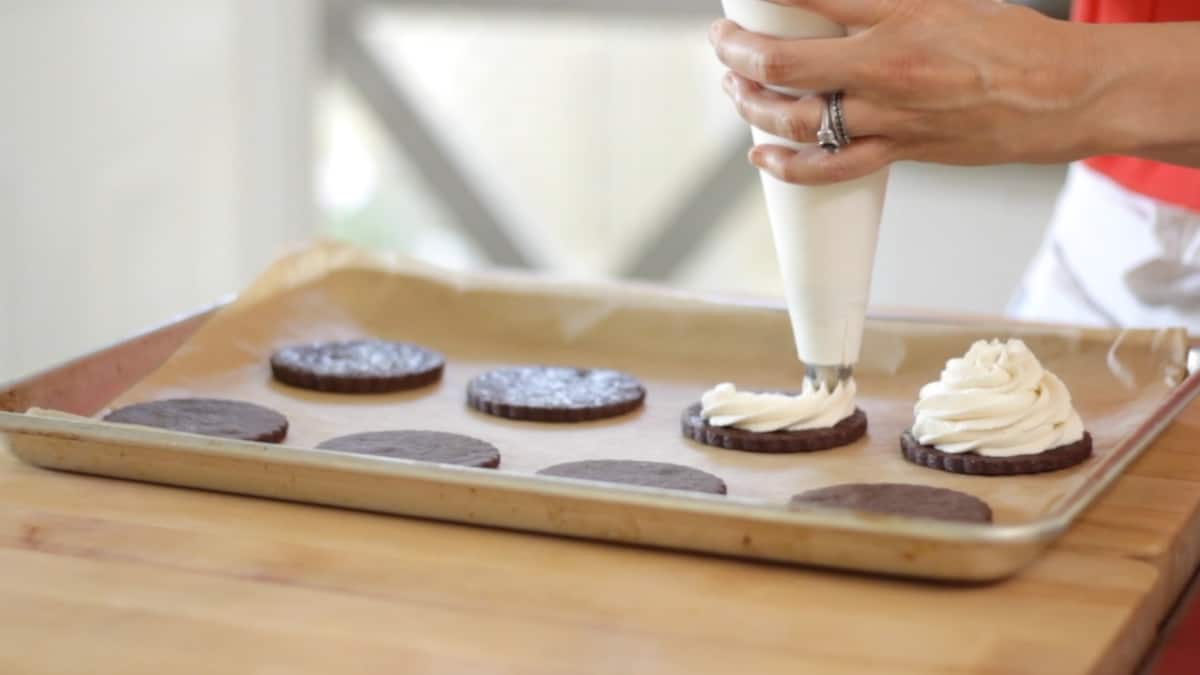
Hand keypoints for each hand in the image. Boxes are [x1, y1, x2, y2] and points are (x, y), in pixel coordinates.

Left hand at [711, 0, 1105, 184]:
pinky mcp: (902, 152)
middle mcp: (887, 67)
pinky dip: (787, 165)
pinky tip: (761, 155)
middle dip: (738, 53)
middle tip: (721, 43)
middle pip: (783, 64)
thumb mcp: (944, 1)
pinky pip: (830, 168)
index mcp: (901, 15)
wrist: (1068, 93)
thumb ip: (882, 4)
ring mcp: (892, 116)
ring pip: (797, 119)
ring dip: (752, 106)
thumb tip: (831, 7)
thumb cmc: (1013, 43)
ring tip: (734, 90)